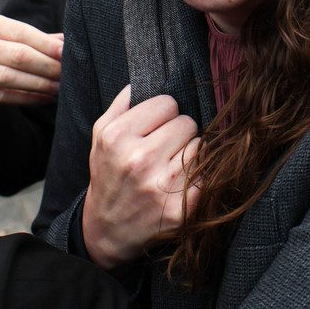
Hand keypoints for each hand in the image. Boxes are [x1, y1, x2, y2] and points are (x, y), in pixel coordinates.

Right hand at [0, 10, 62, 105]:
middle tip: (69, 73)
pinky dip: (24, 98)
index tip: (68, 52)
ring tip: (59, 88)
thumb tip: (63, 40)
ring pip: (8, 79)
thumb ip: (25, 34)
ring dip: (39, 85)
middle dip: (48, 67)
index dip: (47, 45)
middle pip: (17, 56)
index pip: (21, 33)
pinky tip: (41, 98)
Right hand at [82, 85, 200, 268]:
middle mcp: (139, 160)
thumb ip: (122, 103)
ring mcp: (162, 186)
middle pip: (188, 123)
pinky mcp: (182, 209)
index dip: (164, 114)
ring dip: (191, 154)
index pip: (168, 103)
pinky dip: (201, 176)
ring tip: (172, 166)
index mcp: (118, 137)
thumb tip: (147, 77)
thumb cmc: (108, 176)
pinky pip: (209, 174)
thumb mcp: (100, 136)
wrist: (106, 231)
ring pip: (201, 146)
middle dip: (179, 133)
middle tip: (165, 149)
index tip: (156, 128)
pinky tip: (184, 183)